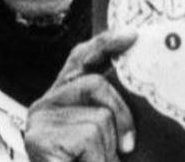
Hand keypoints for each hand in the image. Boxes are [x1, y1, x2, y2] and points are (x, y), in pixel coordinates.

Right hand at [26, 31, 136, 161]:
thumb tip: (146, 80)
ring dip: (107, 149)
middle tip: (128, 147)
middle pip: (96, 85)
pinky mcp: (38, 139)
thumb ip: (112, 107)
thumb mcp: (104, 134)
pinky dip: (95, 159)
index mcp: (63, 95)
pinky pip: (87, 138)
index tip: (133, 35)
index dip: (106, 43)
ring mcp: (40, 120)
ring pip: (98, 118)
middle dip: (121, 116)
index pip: (82, 57)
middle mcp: (46, 102)